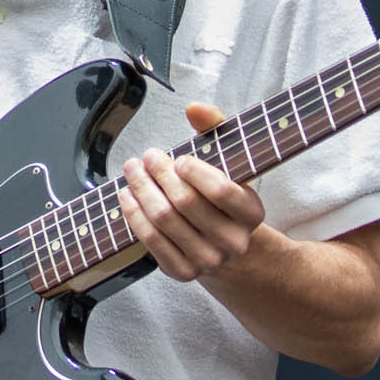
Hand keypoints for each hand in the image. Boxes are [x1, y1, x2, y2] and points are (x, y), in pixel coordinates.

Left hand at [117, 101, 266, 283]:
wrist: (223, 244)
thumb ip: (215, 128)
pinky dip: (134, 215)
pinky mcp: (183, 272)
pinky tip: (127, 196)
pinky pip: (150, 241)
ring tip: (133, 171)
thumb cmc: (222, 194)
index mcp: (252, 213)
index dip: (195, 171)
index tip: (179, 158)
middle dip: (159, 174)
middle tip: (146, 156)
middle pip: (185, 203)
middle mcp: (233, 242)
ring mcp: (208, 261)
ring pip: (164, 220)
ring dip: (142, 190)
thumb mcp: (227, 160)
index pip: (222, 191)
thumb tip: (194, 107)